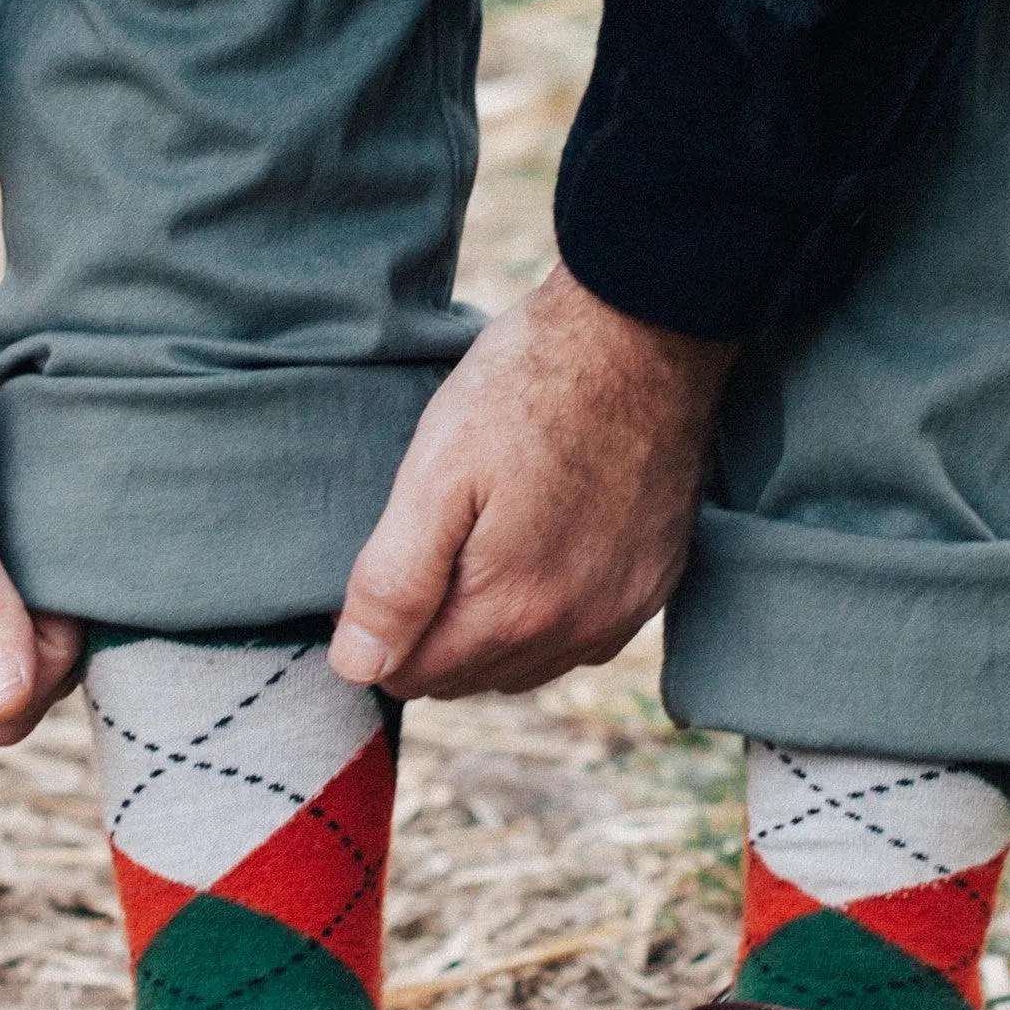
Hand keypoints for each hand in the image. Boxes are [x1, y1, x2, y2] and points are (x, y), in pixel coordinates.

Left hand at [331, 267, 734, 698]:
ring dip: (489, 625)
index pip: (411, 674)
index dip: (378, 627)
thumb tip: (355, 667)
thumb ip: (394, 581)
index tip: (384, 562)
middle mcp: (574, 632)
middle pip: (467, 676)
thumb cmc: (528, 389)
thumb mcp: (436, 474)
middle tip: (431, 540)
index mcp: (510, 611)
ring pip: (524, 663)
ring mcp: (622, 612)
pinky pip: (581, 636)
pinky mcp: (654, 584)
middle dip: (432, 630)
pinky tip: (538, 550)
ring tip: (481, 540)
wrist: (644, 333)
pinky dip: (548, 611)